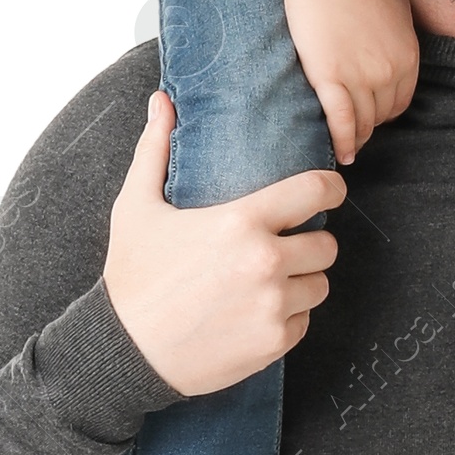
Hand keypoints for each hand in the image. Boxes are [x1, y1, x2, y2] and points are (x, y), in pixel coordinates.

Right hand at [104, 92, 344, 393]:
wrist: (124, 353)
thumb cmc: (131, 278)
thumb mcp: (136, 208)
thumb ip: (155, 150)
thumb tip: (161, 101)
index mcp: (241, 221)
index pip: (316, 191)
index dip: (330, 188)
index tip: (329, 191)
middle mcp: (266, 262)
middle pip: (327, 244)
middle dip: (309, 242)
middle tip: (284, 245)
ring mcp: (273, 306)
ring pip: (319, 285)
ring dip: (301, 281)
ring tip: (268, 281)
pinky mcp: (274, 342)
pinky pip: (303, 322)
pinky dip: (287, 317)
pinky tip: (256, 313)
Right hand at [271, 0, 419, 161]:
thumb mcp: (399, 7)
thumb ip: (403, 37)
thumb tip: (399, 52)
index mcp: (409, 56)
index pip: (402, 100)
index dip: (387, 111)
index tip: (374, 114)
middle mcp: (390, 72)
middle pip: (382, 115)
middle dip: (371, 123)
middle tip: (357, 129)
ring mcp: (361, 78)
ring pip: (363, 123)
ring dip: (357, 137)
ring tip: (349, 146)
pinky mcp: (331, 79)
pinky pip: (341, 122)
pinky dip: (342, 142)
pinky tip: (342, 155)